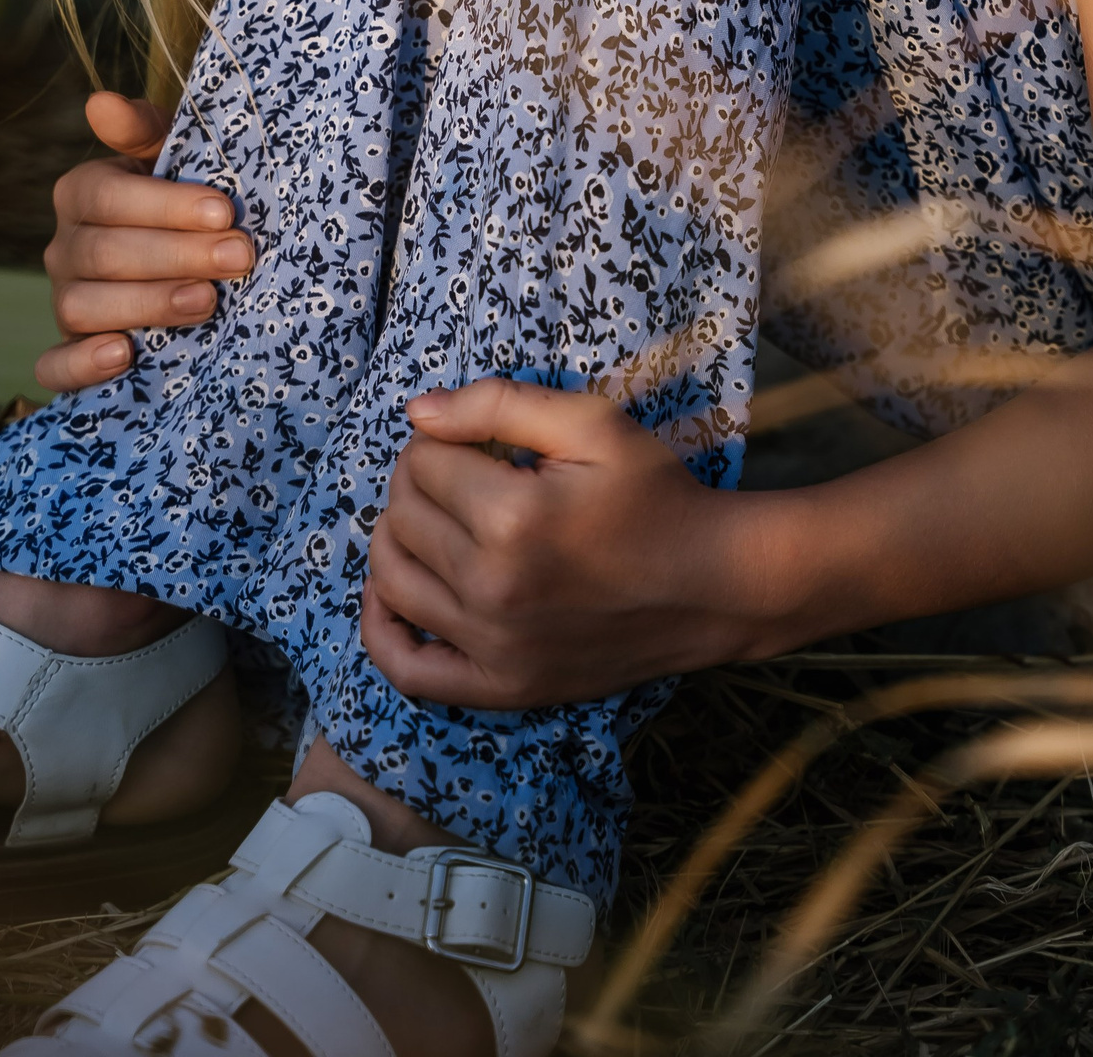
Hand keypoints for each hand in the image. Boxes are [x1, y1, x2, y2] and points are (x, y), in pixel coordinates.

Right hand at [35, 91, 254, 393]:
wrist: (192, 269)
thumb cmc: (187, 205)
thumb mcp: (174, 161)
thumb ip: (145, 132)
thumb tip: (100, 103)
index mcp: (83, 193)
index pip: (106, 196)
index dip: (165, 205)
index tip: (225, 212)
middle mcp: (64, 248)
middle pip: (103, 253)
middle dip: (176, 255)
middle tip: (239, 258)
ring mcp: (64, 302)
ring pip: (81, 307)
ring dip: (146, 304)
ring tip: (206, 303)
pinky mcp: (68, 354)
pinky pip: (54, 366)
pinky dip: (82, 364)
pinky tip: (124, 354)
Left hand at [362, 380, 755, 708]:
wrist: (711, 585)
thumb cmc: (656, 495)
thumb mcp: (593, 424)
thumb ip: (500, 405)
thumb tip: (417, 412)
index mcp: (514, 517)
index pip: (422, 464)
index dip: (438, 440)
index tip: (470, 442)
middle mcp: (492, 588)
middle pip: (401, 519)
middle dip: (416, 482)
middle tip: (456, 472)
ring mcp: (494, 647)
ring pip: (393, 582)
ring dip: (395, 539)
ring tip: (430, 518)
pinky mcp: (503, 687)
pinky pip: (409, 669)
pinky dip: (382, 630)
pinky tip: (388, 596)